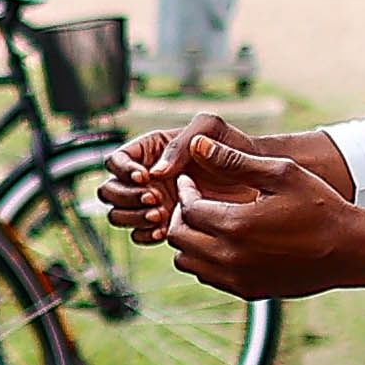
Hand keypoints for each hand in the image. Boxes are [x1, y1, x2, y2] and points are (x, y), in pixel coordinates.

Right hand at [100, 113, 252, 242]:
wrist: (256, 178)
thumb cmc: (233, 146)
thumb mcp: (208, 128)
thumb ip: (180, 144)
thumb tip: (155, 172)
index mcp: (148, 151)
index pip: (116, 161)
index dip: (124, 171)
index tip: (146, 177)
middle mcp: (144, 177)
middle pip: (109, 191)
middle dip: (127, 197)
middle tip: (155, 199)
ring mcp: (151, 202)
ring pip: (118, 215)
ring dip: (133, 217)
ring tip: (161, 215)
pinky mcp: (163, 224)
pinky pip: (139, 235)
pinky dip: (146, 235)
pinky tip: (165, 230)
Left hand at [163, 136, 364, 300]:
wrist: (350, 249)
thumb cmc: (320, 206)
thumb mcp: (281, 173)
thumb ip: (234, 161)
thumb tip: (197, 146)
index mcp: (236, 225)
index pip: (187, 209)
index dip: (184, 191)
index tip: (189, 180)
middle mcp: (231, 257)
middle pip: (179, 238)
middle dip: (181, 215)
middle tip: (195, 199)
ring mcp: (238, 278)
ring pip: (188, 262)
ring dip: (190, 240)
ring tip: (209, 220)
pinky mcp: (247, 291)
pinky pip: (208, 276)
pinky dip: (206, 259)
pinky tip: (225, 240)